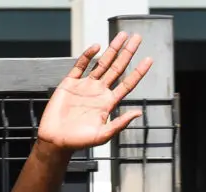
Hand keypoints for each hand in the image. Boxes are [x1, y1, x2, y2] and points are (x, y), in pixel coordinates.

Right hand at [38, 32, 152, 151]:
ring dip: (112, 49)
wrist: (56, 140)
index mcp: (108, 103)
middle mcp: (99, 91)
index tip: (149, 59)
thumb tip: (138, 112)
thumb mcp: (103, 135)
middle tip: (137, 37)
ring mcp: (85, 86)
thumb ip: (120, 123)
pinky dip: (87, 55)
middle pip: (117, 68)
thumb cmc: (80, 142)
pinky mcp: (70, 84)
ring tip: (122, 36)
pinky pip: (80, 66)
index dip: (138, 71)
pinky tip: (96, 46)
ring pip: (101, 63)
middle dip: (127, 53)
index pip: (127, 83)